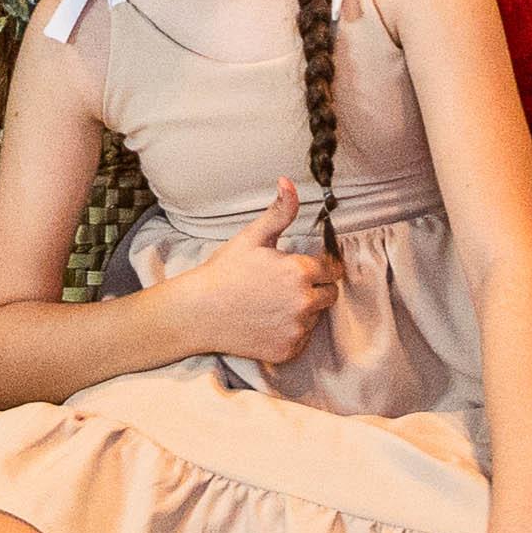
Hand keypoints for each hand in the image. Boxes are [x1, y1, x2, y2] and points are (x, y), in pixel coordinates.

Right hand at [183, 178, 340, 365]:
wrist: (198, 312)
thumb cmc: (224, 272)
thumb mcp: (252, 237)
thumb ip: (279, 211)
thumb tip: (289, 182)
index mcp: (300, 272)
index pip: (333, 269)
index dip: (320, 266)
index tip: (305, 267)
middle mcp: (304, 302)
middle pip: (330, 294)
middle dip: (315, 288)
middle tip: (285, 285)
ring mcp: (297, 329)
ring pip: (316, 317)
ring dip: (303, 310)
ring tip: (272, 303)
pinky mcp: (288, 350)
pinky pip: (303, 338)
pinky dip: (291, 331)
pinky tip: (268, 321)